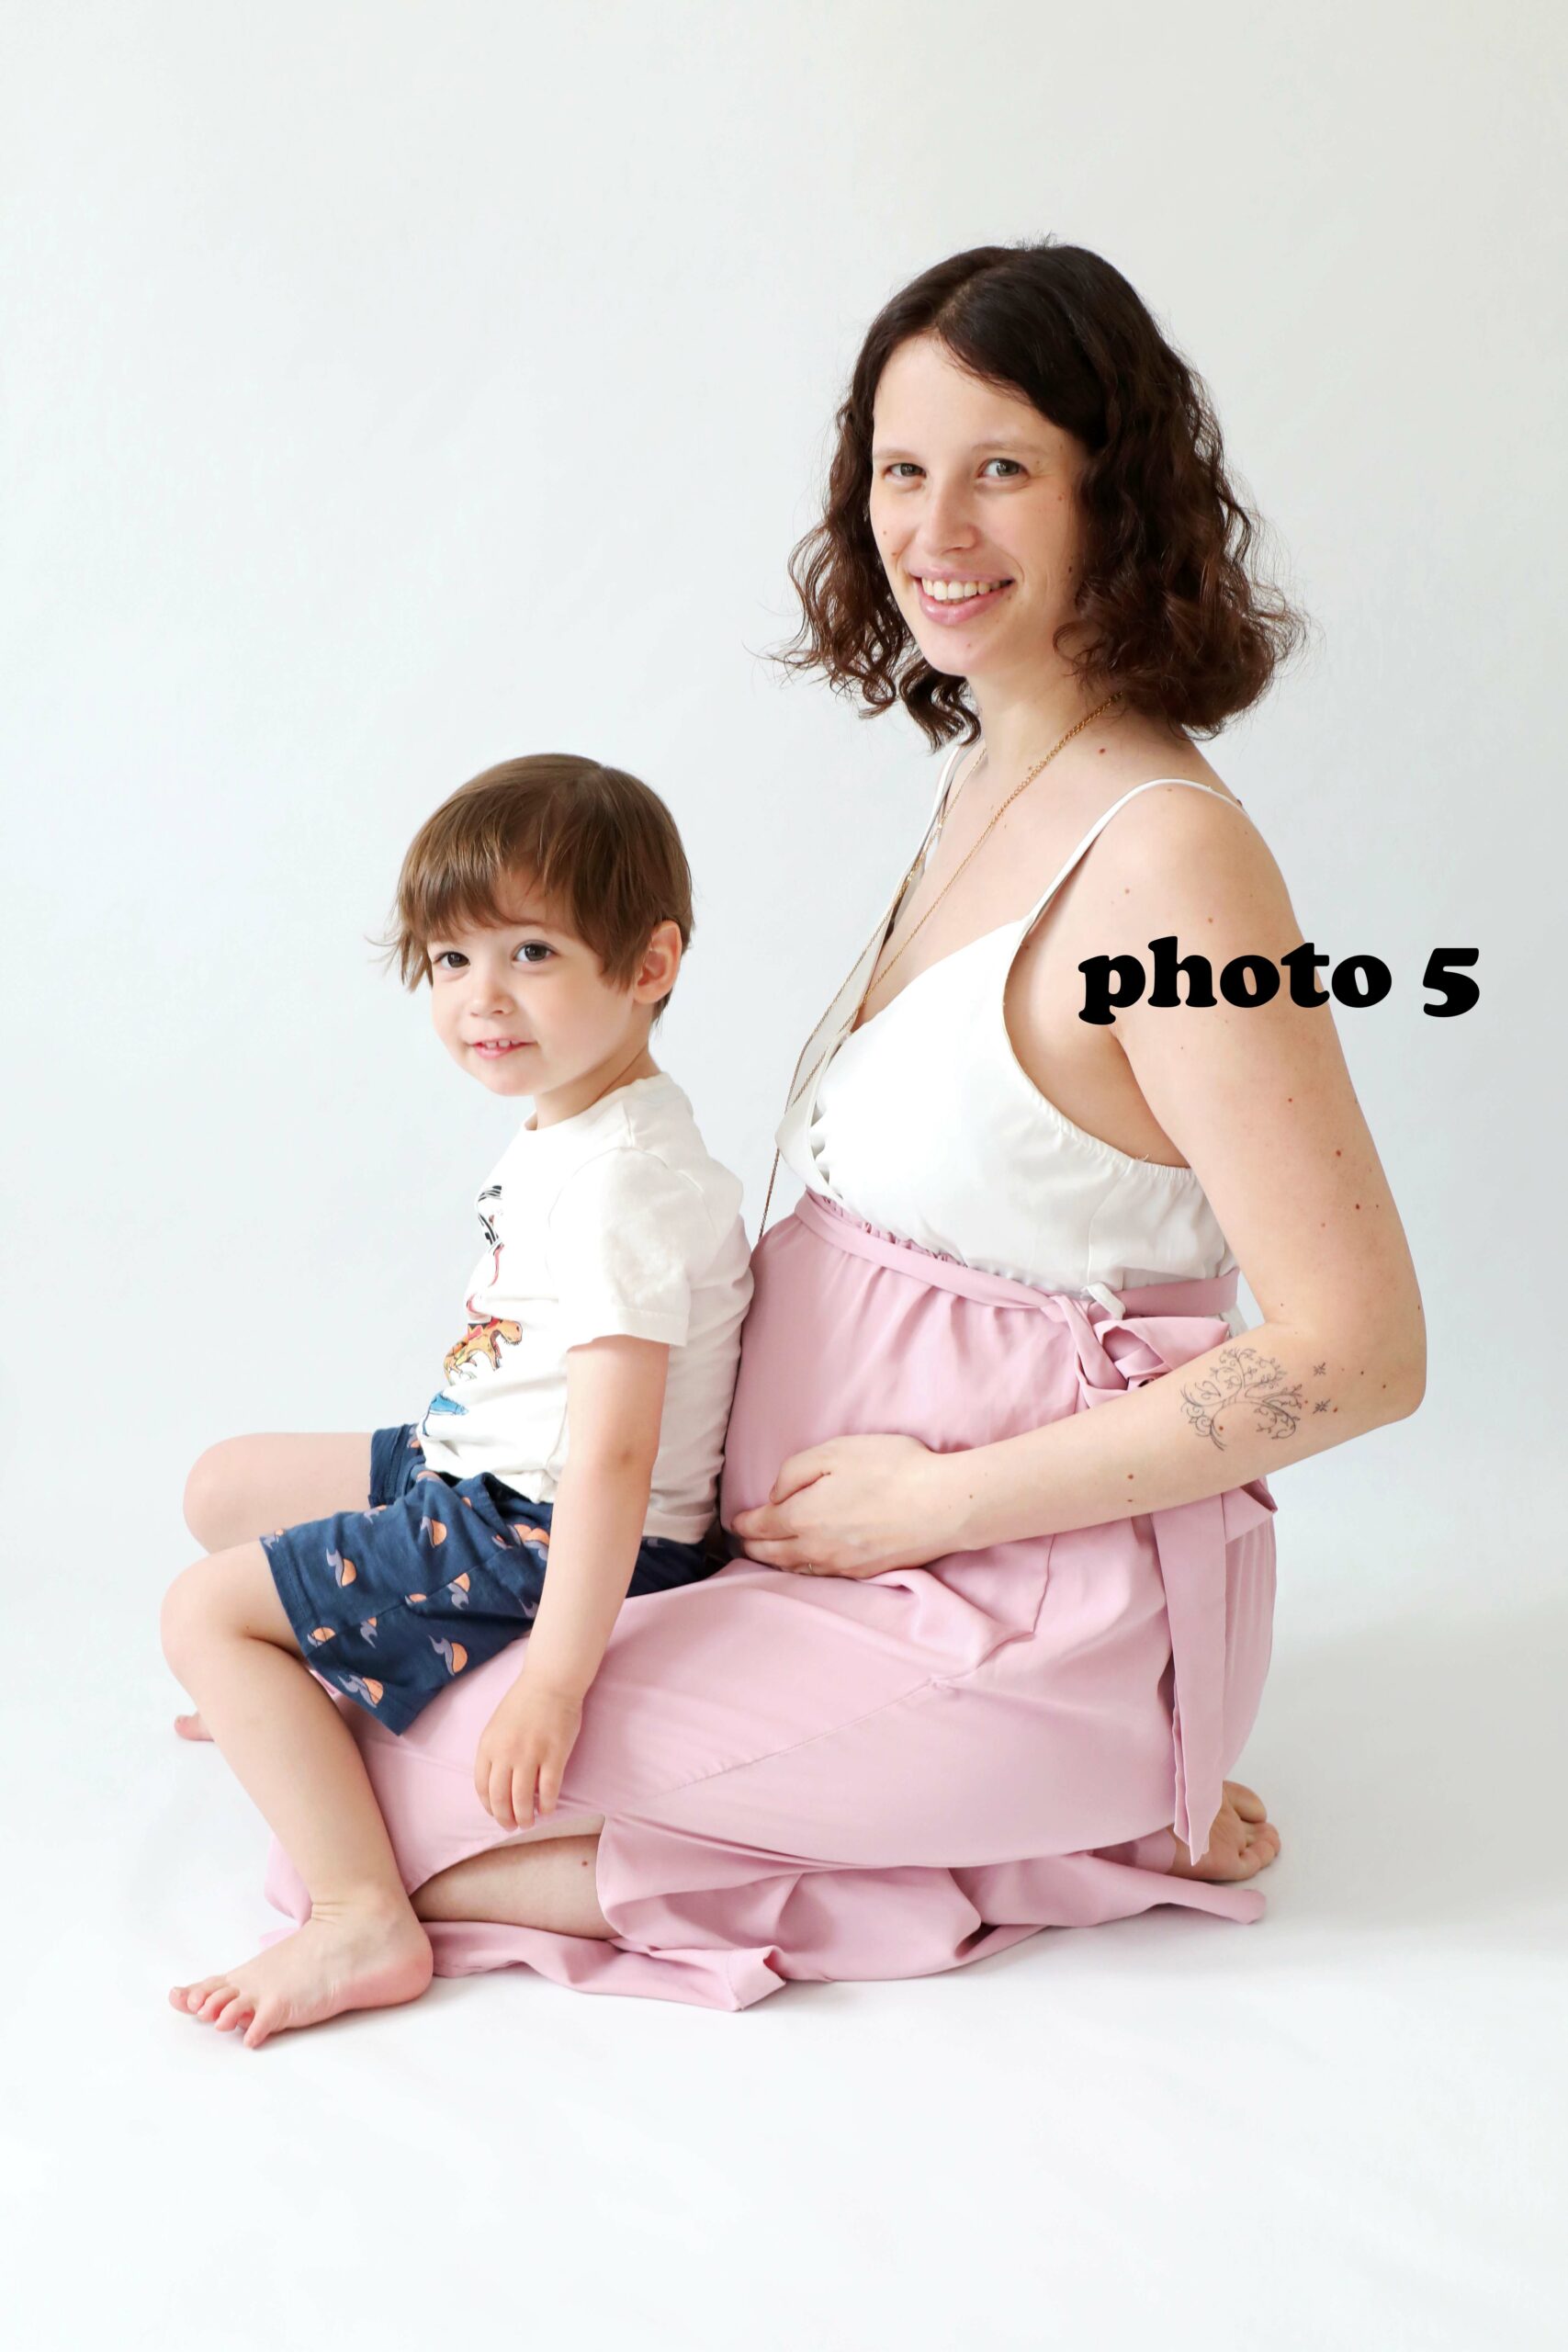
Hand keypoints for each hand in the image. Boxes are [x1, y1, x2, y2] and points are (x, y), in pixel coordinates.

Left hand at [473, 1676, 583, 1830]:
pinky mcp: (554, 1755)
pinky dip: (548, 1805)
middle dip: (505, 1818)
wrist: (550, 1681)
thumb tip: (499, 1785)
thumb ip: (494, 1753)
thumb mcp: (497, 1726)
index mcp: (488, 1746)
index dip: (489, 1807)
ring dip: (525, 1817)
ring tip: (529, 1823)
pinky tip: (548, 1810)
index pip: (482, 1787)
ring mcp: (530, 1755)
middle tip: (512, 1827)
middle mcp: (506, 1753)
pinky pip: (549, 1790)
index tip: (496, 1814)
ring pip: (523, 1799)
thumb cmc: (524, 1702)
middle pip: (500, 1799)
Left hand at [728, 1433, 956, 1578]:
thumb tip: (776, 1495)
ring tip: (768, 1555)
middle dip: (754, 1546)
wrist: (944, 1505)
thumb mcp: (836, 1451)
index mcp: (803, 1515)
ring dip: (777, 1562)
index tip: (736, 1521)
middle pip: (773, 1554)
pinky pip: (823, 1574)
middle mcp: (817, 1547)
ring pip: (797, 1568)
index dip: (745, 1523)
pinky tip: (808, 1563)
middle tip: (744, 1541)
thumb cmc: (892, 1469)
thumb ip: (795, 1472)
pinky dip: (806, 1569)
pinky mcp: (866, 1573)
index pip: (761, 1526)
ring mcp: (842, 1565)